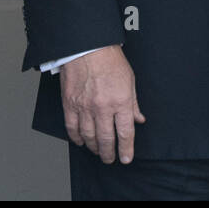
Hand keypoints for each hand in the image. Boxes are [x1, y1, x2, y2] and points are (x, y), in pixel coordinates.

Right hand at [59, 45, 145, 163]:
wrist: (87, 48)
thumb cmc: (110, 61)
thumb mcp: (130, 80)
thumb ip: (133, 103)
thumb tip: (138, 120)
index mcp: (120, 101)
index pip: (125, 132)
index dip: (126, 149)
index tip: (126, 158)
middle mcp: (102, 107)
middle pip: (106, 139)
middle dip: (109, 153)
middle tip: (111, 159)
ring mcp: (84, 107)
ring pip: (89, 137)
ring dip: (94, 148)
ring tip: (99, 152)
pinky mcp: (70, 104)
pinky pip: (72, 128)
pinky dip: (77, 138)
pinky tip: (81, 142)